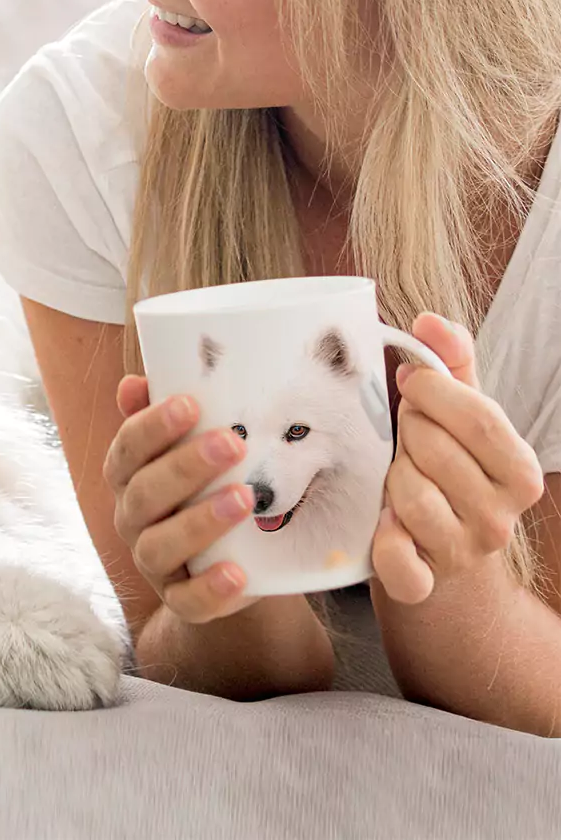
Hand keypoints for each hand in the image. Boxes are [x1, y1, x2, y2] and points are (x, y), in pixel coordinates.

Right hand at [103, 374, 255, 621]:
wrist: (234, 557)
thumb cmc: (208, 486)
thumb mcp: (191, 449)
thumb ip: (165, 415)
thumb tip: (135, 382)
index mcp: (128, 475)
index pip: (128, 447)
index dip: (153, 426)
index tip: (190, 403)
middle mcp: (131, 517)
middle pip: (144, 493)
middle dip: (186, 467)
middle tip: (232, 443)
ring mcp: (152, 561)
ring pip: (159, 546)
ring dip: (200, 522)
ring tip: (244, 500)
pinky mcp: (179, 599)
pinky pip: (187, 601)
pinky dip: (210, 589)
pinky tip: (237, 573)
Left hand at [373, 313, 544, 604]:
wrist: (441, 559)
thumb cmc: (446, 471)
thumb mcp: (459, 418)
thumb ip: (451, 365)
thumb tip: (430, 320)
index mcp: (520, 472)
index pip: (479, 417)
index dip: (432, 393)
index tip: (408, 384)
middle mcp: (501, 517)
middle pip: (434, 449)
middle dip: (407, 434)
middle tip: (405, 442)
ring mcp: (463, 553)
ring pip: (408, 494)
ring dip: (390, 477)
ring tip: (398, 477)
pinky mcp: (424, 583)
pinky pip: (395, 558)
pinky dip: (383, 540)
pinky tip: (385, 525)